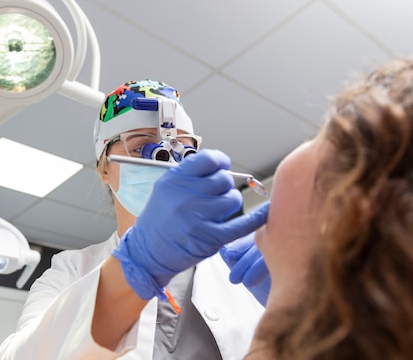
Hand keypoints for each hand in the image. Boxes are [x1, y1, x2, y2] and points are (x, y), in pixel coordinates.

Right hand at [112, 149, 266, 299]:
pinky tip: (264, 212)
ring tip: (217, 210)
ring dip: (230, 202)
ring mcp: (199, 217)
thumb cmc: (158, 219)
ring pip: (233, 199)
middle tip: (215, 194)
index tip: (221, 166)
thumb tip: (220, 166)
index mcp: (175, 180)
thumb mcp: (165, 187)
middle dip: (223, 185)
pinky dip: (256, 218)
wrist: (148, 252)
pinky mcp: (211, 238)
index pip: (209, 159)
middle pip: (224, 179)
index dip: (220, 161)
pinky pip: (242, 224)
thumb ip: (190, 175)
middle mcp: (187, 196)